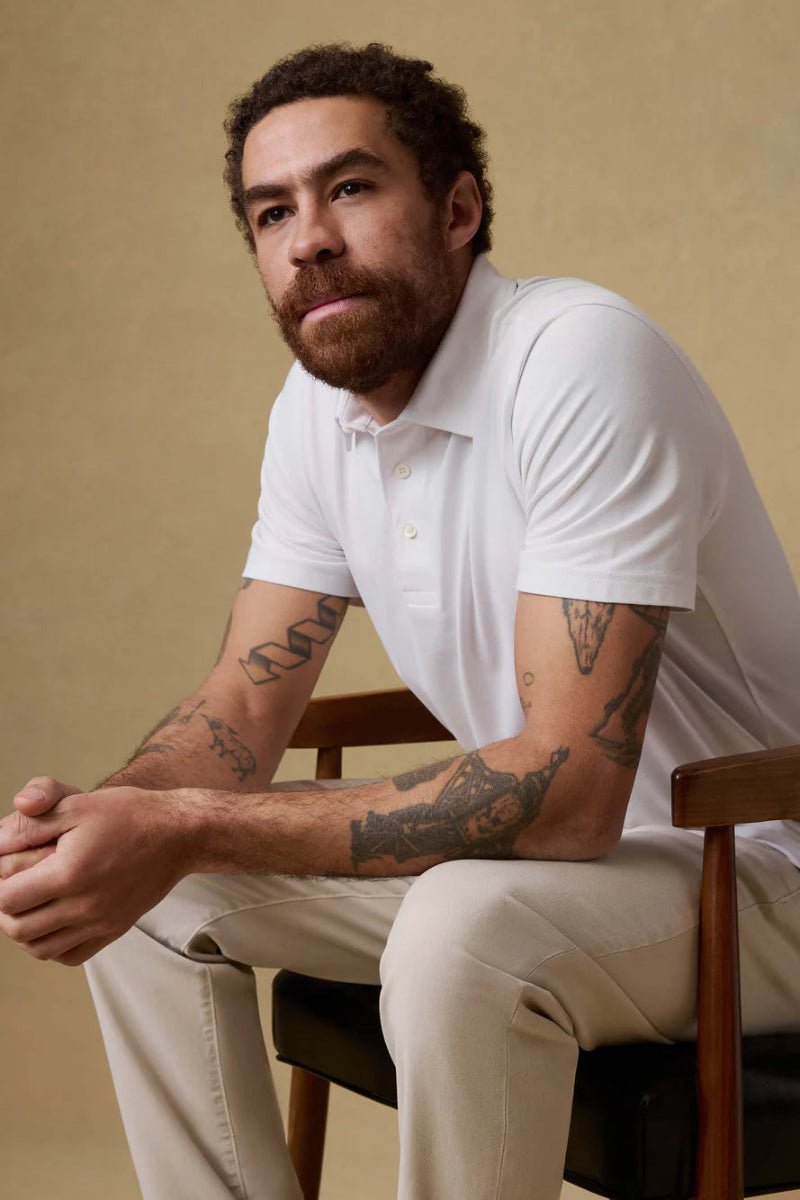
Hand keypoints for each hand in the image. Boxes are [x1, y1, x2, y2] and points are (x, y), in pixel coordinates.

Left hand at [0, 784, 192, 966]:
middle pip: (18, 929)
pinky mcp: (114, 930)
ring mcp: (100, 922)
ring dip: (23, 930)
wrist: (178, 833)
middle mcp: (84, 905)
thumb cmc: (128, 814)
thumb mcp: (76, 804)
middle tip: (10, 886)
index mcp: (69, 872)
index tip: (3, 869)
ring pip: (40, 948)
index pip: (7, 898)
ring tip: (28, 903)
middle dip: (4, 909)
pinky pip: (69, 955)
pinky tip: (52, 920)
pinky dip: (51, 945)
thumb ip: (31, 823)